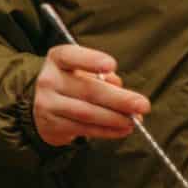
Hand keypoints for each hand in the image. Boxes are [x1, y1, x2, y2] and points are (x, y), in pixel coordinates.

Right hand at [33, 44, 149, 146]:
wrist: (44, 107)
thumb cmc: (73, 84)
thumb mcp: (86, 73)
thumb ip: (106, 80)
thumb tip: (128, 98)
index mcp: (57, 59)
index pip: (71, 56)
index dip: (91, 60)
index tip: (112, 65)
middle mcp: (48, 80)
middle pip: (87, 89)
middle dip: (118, 99)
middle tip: (143, 105)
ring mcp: (47, 104)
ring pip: (86, 112)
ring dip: (115, 118)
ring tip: (134, 120)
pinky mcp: (52, 125)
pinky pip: (84, 129)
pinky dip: (107, 131)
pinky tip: (123, 129)